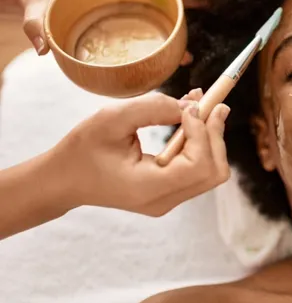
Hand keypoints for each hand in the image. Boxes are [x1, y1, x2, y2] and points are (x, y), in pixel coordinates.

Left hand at [12, 0, 199, 60]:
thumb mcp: (36, 7)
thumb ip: (37, 24)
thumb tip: (41, 48)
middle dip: (184, 5)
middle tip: (203, 18)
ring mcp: (126, 7)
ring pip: (159, 14)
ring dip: (177, 30)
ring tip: (187, 55)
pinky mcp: (125, 23)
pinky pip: (149, 29)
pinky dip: (163, 43)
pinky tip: (170, 61)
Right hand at [49, 90, 230, 216]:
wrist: (64, 180)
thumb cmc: (81, 150)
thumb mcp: (111, 119)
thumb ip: (153, 109)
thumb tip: (190, 106)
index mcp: (149, 188)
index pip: (199, 165)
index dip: (203, 133)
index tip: (191, 106)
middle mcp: (164, 200)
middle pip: (214, 171)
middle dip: (216, 134)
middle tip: (213, 101)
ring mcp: (168, 199)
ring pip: (210, 170)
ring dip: (210, 136)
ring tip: (200, 105)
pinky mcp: (168, 192)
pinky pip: (197, 168)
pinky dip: (200, 143)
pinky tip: (190, 119)